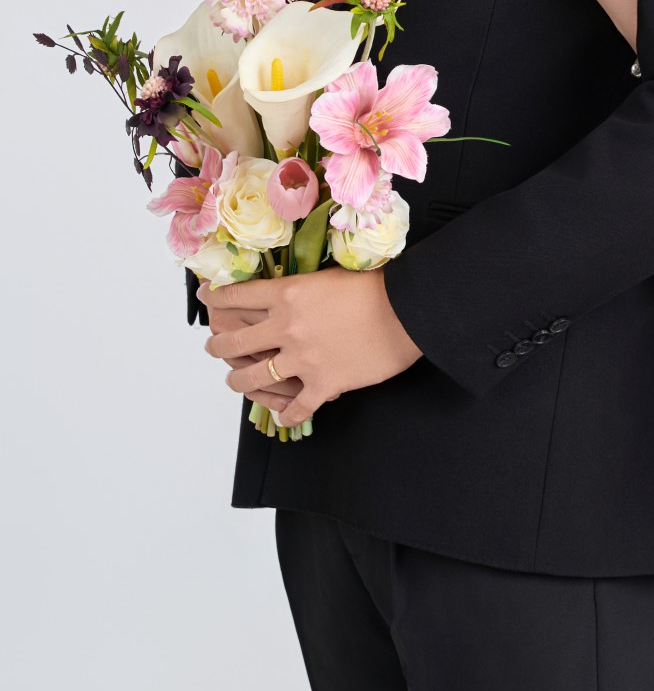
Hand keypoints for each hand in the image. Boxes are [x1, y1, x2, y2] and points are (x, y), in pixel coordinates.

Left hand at [199, 266, 422, 426]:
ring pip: (253, 378)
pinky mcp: (323, 385)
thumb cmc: (378, 286)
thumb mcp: (330, 275)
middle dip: (218, 345)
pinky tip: (284, 415)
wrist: (409, 311)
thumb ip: (303, 288)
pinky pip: (296, 408)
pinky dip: (288, 414)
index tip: (207, 298)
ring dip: (239, 382)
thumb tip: (292, 293)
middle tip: (214, 346)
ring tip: (236, 380)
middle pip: (234, 342)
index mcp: (288, 295)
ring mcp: (302, 360)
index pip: (237, 296)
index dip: (215, 298)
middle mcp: (287, 328)